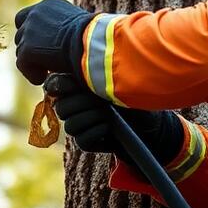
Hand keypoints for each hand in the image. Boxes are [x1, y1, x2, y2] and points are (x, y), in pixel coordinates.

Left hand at [14, 0, 93, 85]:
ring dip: (31, 62)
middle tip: (42, 61)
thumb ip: (65, 28)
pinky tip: (42, 79)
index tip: (38, 44)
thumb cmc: (94, 36)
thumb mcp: (78, 25)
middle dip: (30, 48)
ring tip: (44, 73)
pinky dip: (31, 73)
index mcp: (48, 4)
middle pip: (21, 34)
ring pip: (21, 50)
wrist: (91, 42)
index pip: (26, 16)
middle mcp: (35, 13)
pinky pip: (22, 65)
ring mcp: (29, 31)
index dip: (29, 32)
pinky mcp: (27, 49)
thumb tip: (66, 40)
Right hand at [43, 74, 181, 162]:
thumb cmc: (137, 96)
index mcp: (78, 85)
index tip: (70, 85)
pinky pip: (82, 140)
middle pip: (61, 107)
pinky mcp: (88, 142)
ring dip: (92, 119)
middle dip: (82, 103)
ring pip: (70, 125)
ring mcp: (81, 125)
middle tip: (102, 101)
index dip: (57, 85)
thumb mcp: (119, 81)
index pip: (54, 84)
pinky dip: (97, 133)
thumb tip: (79, 65)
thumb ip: (95, 74)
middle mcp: (76, 105)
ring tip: (110, 115)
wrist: (153, 125)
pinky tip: (110, 128)